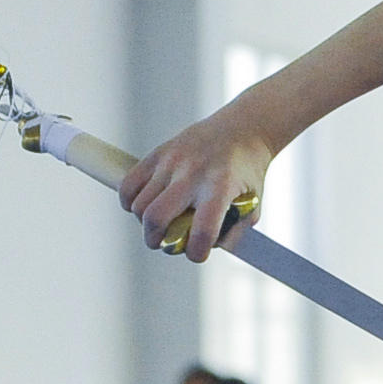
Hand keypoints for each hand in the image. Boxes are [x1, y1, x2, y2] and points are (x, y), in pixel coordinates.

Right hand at [119, 112, 275, 263]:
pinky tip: (144, 206)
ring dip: (144, 223)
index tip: (197, 254)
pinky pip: (128, 185)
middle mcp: (193, 173)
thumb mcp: (253, 202)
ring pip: (139, 205)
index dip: (196, 252)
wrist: (241, 129)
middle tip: (164, 244)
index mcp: (221, 187)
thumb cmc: (247, 170)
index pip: (202, 230)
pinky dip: (129, 202)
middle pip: (156, 218)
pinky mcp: (157, 154)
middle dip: (156, 241)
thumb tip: (210, 249)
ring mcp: (171, 162)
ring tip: (159, 223)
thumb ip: (236, 231)